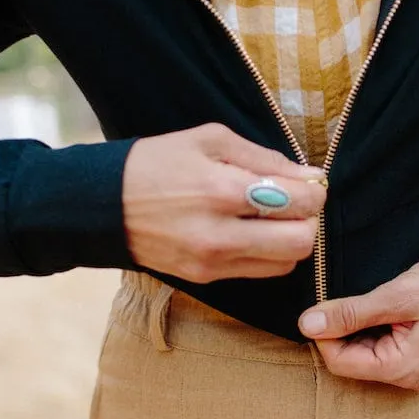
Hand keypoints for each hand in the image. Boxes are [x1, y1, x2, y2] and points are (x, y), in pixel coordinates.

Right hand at [122, 124, 326, 283]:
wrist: (103, 205)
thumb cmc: (157, 162)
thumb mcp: (209, 140)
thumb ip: (263, 158)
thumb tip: (307, 175)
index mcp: (221, 190)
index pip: (298, 202)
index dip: (316, 191)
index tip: (312, 182)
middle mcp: (220, 234)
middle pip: (300, 242)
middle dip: (309, 220)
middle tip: (298, 203)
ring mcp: (212, 262)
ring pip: (286, 264)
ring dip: (292, 240)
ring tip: (275, 218)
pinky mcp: (205, 278)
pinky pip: (260, 272)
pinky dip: (269, 254)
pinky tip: (253, 232)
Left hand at [298, 254, 418, 390]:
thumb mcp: (397, 295)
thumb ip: (351, 313)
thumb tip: (307, 324)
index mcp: (402, 369)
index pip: (339, 363)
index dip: (324, 333)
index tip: (324, 303)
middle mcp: (407, 379)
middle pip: (350, 361)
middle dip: (342, 330)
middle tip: (353, 297)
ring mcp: (414, 371)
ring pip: (364, 354)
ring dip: (358, 328)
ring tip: (378, 301)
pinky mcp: (418, 359)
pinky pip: (381, 350)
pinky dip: (373, 329)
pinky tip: (386, 308)